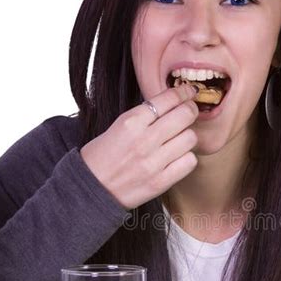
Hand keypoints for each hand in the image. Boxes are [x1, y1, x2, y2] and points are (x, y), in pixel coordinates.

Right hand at [80, 82, 198, 208]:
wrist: (90, 189)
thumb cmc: (102, 156)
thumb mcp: (118, 126)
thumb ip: (144, 116)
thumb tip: (172, 103)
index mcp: (131, 122)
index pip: (168, 99)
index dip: (183, 92)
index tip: (188, 92)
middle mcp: (144, 140)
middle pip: (185, 115)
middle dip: (191, 110)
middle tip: (189, 112)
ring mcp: (153, 162)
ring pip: (190, 138)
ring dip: (188, 136)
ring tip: (179, 138)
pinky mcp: (160, 182)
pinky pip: (189, 162)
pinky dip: (187, 158)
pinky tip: (178, 157)